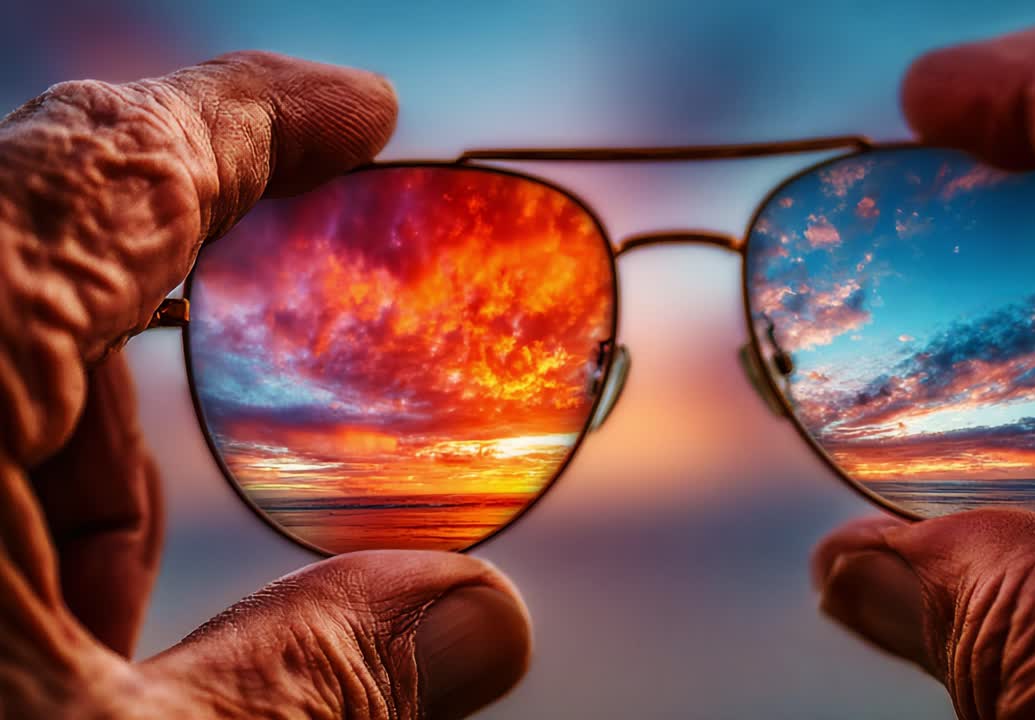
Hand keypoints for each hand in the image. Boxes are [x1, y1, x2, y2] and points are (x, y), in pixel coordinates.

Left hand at [0, 53, 529, 718]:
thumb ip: (313, 678)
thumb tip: (483, 622)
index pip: (111, 165)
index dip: (258, 119)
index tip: (362, 113)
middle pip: (33, 253)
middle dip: (173, 337)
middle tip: (281, 396)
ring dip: (73, 458)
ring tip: (113, 620)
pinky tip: (33, 632)